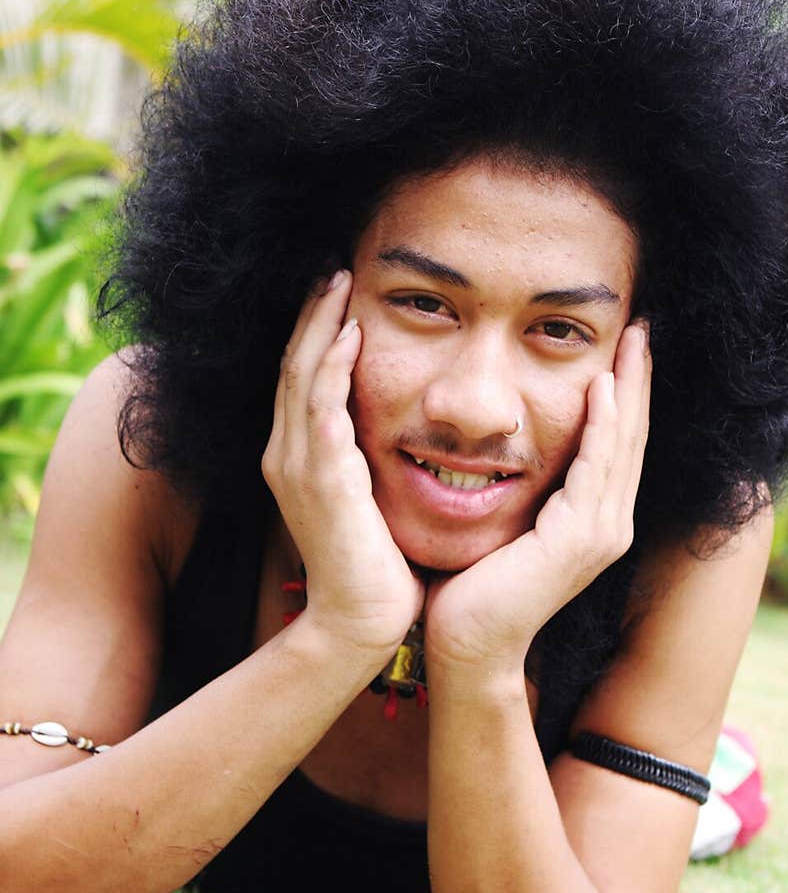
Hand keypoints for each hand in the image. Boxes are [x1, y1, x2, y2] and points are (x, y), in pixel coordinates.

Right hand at [261, 271, 424, 661]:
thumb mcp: (368, 501)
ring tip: (338, 281)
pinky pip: (321, 413)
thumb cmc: (376, 567)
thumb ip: (366, 461)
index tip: (338, 291)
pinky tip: (348, 336)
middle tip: (334, 267)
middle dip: (312, 313)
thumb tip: (394, 431)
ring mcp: (298, 469)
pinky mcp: (321, 484)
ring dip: (319, 326)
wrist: (361, 624)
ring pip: (300, 378)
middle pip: (293, 365)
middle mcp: (287, 456)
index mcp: (299, 459)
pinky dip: (331, 371)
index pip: (302, 379)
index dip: (315, 331)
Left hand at [423, 321, 650, 674]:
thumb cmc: (471, 586)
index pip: (615, 442)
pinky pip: (596, 469)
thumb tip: (500, 444)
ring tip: (633, 341)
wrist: (465, 644)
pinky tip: (604, 388)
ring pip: (622, 445)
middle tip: (641, 326)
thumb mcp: (504, 521)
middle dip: (638, 378)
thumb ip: (520, 486)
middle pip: (631, 436)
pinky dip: (602, 427)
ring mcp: (600, 534)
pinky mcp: (579, 540)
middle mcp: (608, 525)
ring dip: (629, 389)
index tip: (623, 343)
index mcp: (591, 519)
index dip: (625, 391)